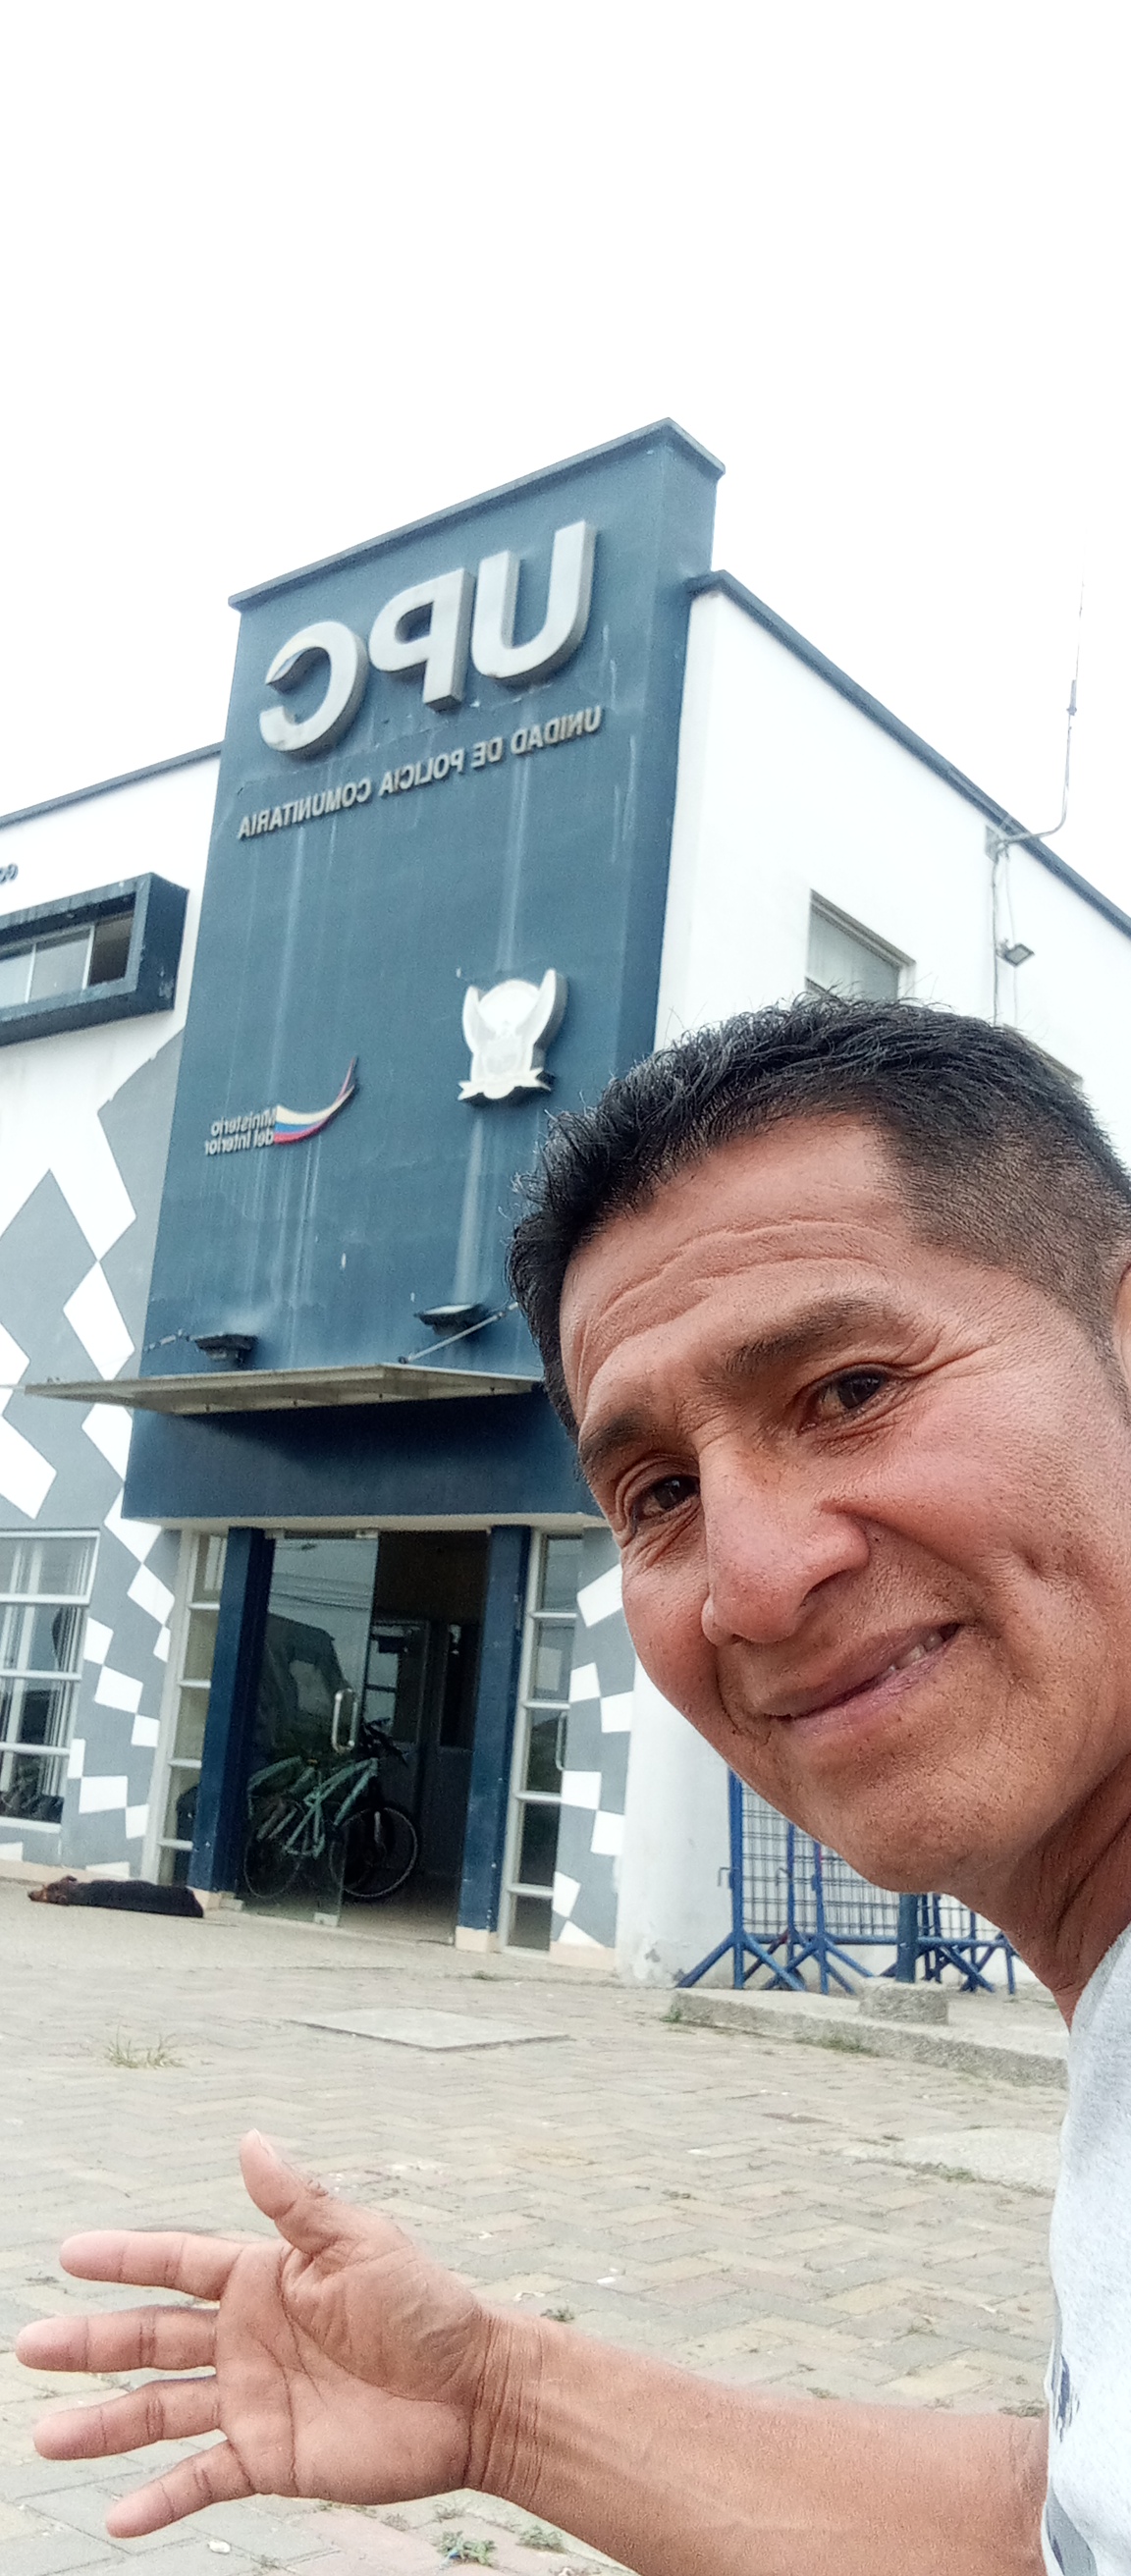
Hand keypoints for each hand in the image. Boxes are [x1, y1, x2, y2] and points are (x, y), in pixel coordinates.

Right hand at [15, 2132, 504, 2538]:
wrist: (473, 2394)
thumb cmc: (426, 2307)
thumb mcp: (361, 2244)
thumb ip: (297, 2204)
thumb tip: (249, 2140)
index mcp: (264, 2279)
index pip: (177, 2264)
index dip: (125, 2259)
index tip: (69, 2255)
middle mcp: (246, 2338)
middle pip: (150, 2340)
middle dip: (90, 2344)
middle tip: (30, 2348)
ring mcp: (252, 2399)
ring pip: (160, 2413)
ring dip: (105, 2428)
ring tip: (47, 2437)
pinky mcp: (270, 2457)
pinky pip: (203, 2478)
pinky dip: (162, 2499)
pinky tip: (119, 2517)